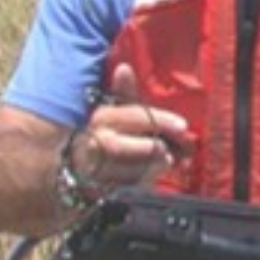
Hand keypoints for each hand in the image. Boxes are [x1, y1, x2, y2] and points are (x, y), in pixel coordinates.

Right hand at [65, 63, 189, 191]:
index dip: (161, 120)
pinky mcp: (101, 191)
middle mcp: (96, 142)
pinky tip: (154, 174)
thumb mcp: (114, 110)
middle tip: (172, 150)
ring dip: (156, 167)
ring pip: (137, 170)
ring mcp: (97, 169)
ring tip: (168, 161)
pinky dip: (147, 181)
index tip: (183, 126)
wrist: (76, 168)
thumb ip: (123, 93)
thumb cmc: (105, 133)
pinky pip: (132, 188)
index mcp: (102, 118)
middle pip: (135, 147)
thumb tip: (124, 67)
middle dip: (158, 149)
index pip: (135, 116)